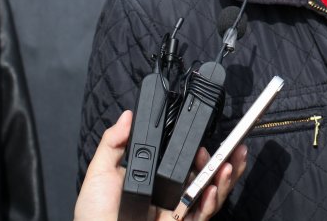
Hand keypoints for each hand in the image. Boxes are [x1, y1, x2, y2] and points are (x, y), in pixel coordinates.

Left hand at [74, 110, 247, 220]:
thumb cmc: (94, 216)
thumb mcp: (101, 174)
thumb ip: (113, 144)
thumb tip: (128, 116)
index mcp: (156, 184)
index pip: (185, 164)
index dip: (199, 152)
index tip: (204, 139)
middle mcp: (171, 199)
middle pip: (206, 178)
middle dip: (224, 161)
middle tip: (232, 147)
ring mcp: (178, 215)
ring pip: (211, 196)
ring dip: (225, 179)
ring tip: (230, 163)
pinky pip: (202, 216)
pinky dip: (211, 202)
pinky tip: (213, 188)